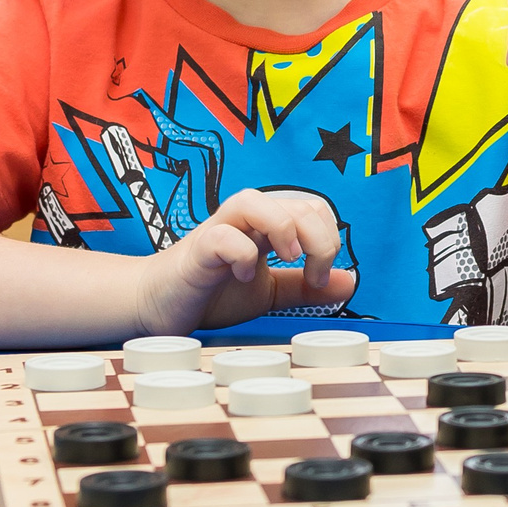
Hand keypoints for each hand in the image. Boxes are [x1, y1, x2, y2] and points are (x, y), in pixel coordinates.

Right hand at [137, 188, 354, 332]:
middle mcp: (245, 222)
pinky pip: (222, 237)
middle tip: (311, 274)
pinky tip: (245, 276)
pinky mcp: (197, 251)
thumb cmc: (211, 293)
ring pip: (253, 201)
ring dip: (282, 228)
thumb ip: (304, 287)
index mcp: (266, 227)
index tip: (321, 277)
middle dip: (318, 237)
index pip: (312, 208)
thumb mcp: (269, 292)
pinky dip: (241, 254)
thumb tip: (348, 281)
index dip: (328, 238)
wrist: (158, 306)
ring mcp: (219, 231)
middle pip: (294, 201)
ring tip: (287, 258)